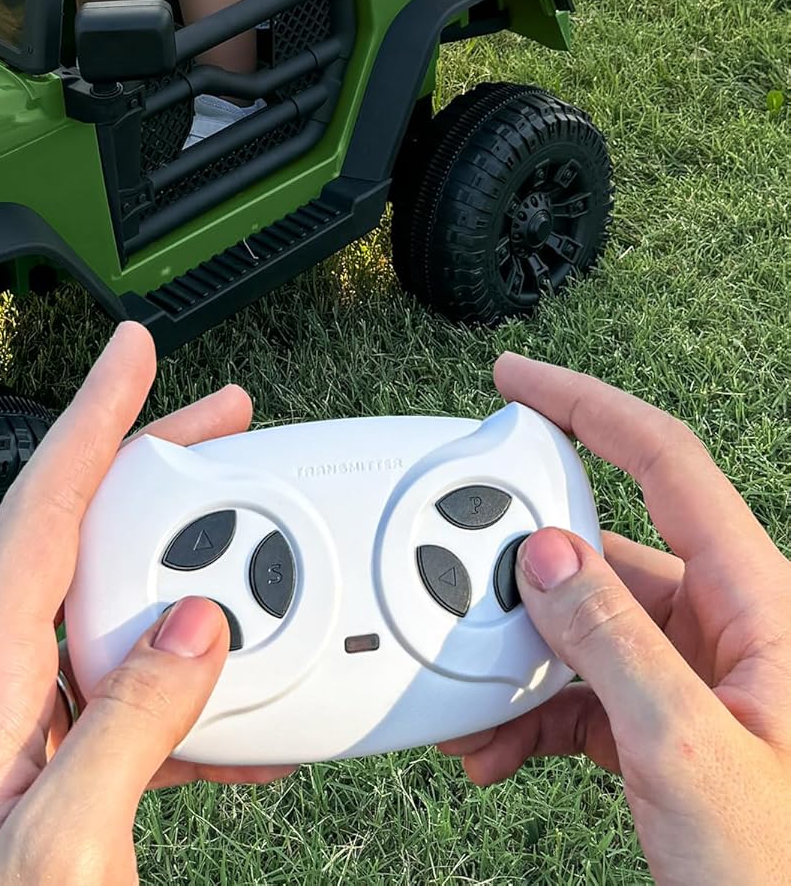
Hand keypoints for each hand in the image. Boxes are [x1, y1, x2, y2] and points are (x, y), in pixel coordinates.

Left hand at [0, 323, 291, 884]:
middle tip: (220, 423)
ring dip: (177, 570)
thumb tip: (193, 628)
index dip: (87, 422)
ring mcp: (16, 732)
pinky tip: (234, 693)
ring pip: (104, 609)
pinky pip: (120, 689)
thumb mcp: (64, 857)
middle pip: (74, 542)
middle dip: (146, 468)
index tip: (128, 352)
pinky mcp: (46, 773)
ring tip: (244, 542)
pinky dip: (183, 674)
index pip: (38, 518)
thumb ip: (127, 732)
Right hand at [438, 353, 790, 885]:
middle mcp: (731, 630)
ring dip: (518, 660)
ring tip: (475, 702)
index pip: (667, 462)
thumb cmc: (784, 876)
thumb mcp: (692, 756)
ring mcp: (699, 680)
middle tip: (460, 586)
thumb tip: (546, 554)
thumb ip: (615, 643)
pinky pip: (585, 685)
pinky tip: (500, 742)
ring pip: (584, 627)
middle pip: (605, 551)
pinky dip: (532, 707)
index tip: (516, 382)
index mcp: (761, 607)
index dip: (586, 405)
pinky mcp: (670, 728)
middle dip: (521, 573)